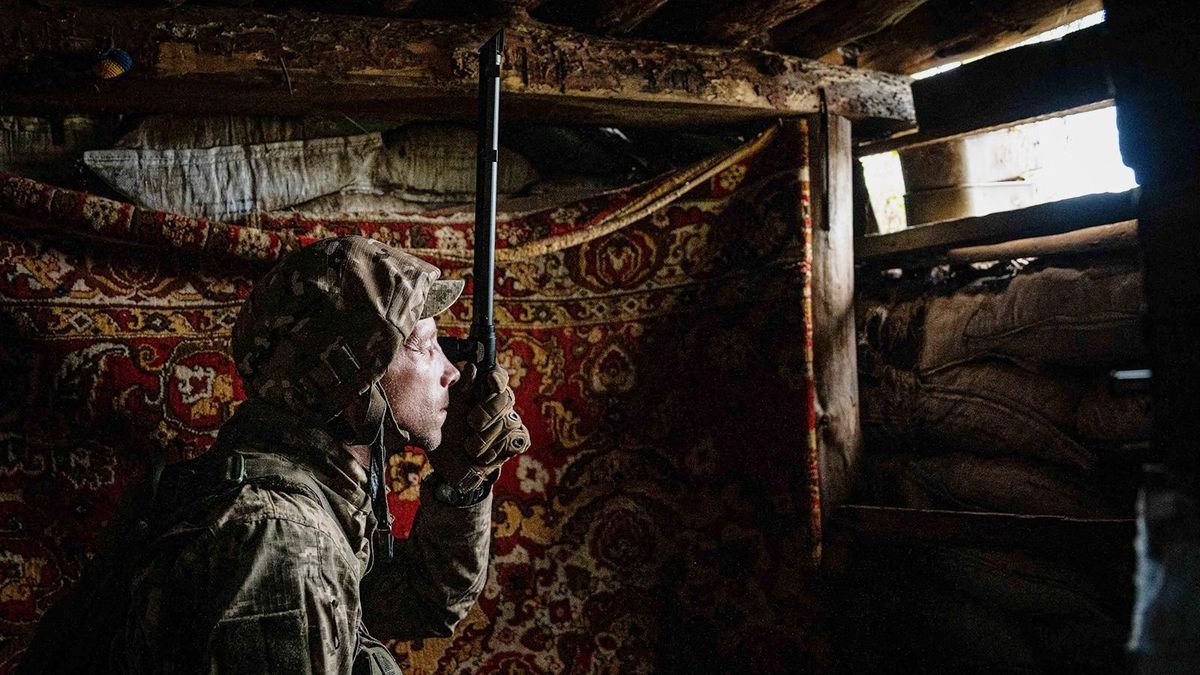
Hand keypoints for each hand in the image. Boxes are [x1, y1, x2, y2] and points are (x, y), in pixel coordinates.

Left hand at [434, 363, 529, 495]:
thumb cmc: (444, 429)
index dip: (497, 377)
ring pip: (509, 422)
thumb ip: (459, 387)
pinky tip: (484, 456)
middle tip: (471, 422)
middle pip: (506, 399)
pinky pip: (517, 440)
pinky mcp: (513, 443)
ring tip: (470, 447)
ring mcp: (508, 423)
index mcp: (481, 392)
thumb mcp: (446, 407)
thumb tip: (472, 367)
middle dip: (488, 411)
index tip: (490, 379)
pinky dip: (498, 449)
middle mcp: (499, 405)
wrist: (446, 462)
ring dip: (487, 437)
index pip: (498, 377)